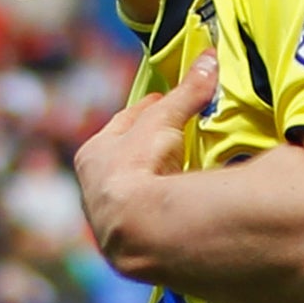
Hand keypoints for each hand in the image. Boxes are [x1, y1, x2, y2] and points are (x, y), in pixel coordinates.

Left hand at [74, 51, 217, 273]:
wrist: (137, 228)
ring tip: (178, 173)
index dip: (147, 110)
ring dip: (153, 182)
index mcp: (94, 154)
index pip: (125, 123)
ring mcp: (111, 218)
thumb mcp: (163, 121)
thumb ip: (186, 93)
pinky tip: (176, 210)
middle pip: (126, 157)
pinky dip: (162, 210)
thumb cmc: (139, 165)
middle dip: (146, 147)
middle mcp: (95, 187)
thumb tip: (210, 58)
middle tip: (172, 135)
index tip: (163, 100)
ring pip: (134, 191)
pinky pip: (149, 218)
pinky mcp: (131, 244)